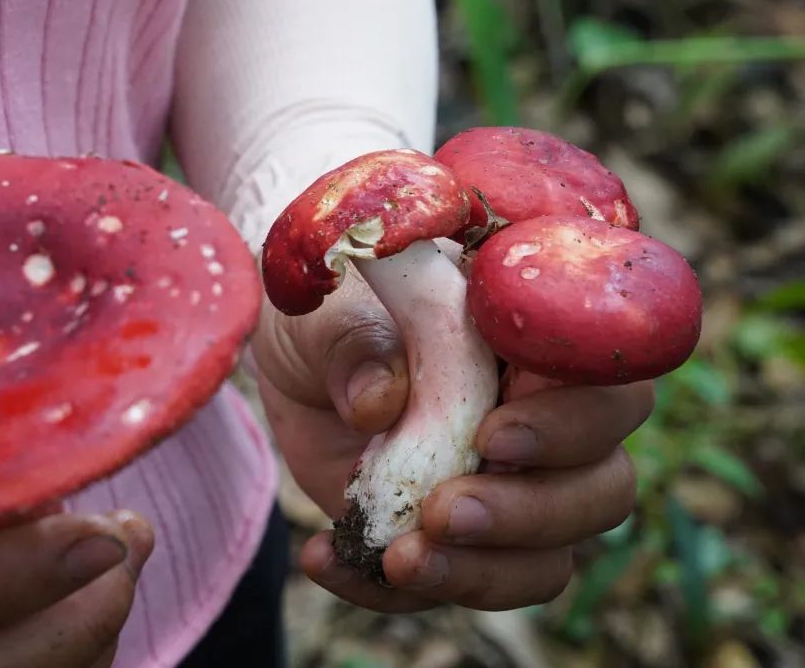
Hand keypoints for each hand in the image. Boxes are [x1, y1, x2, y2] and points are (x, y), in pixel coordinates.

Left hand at [252, 270, 652, 611]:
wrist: (299, 368)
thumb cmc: (337, 314)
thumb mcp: (330, 311)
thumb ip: (358, 345)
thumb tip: (379, 404)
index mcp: (540, 343)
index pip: (605, 383)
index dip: (568, 422)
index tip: (491, 438)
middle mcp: (550, 420)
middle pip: (603, 485)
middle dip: (530, 511)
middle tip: (442, 513)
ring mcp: (514, 489)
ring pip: (552, 556)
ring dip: (483, 572)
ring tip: (397, 559)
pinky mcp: (464, 542)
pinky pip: (460, 586)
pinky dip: (394, 592)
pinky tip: (327, 561)